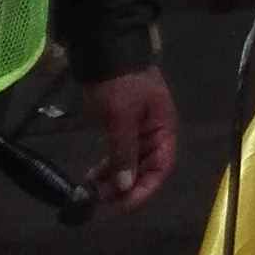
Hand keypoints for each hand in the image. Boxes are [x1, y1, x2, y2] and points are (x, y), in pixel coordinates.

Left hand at [86, 63, 177, 208]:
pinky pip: (117, 155)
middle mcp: (153, 133)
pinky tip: (91, 177)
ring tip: (91, 192)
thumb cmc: (120, 83)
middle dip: (124, 188)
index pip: (160, 168)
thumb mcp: (122, 117)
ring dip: (113, 180)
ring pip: (129, 165)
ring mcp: (136, 130)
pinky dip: (106, 168)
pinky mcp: (120, 127)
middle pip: (145, 170)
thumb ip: (125, 152)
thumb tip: (125, 186)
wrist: (107, 49)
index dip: (143, 190)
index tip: (120, 205)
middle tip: (99, 200)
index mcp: (163, 128)